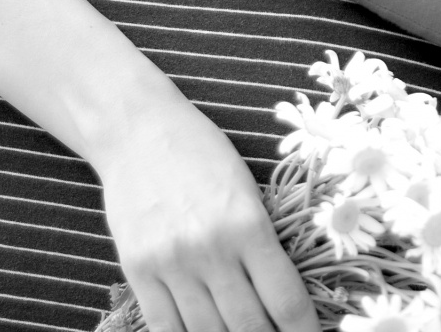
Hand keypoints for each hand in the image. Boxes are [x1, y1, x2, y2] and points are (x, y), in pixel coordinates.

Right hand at [95, 101, 317, 331]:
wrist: (138, 130)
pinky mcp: (137, 270)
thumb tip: (284, 298)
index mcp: (249, 224)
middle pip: (248, 326)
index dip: (303, 330)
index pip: (285, 301)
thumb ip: (263, 243)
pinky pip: (165, 327)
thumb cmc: (202, 153)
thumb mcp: (248, 190)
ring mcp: (171, 263)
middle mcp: (211, 249)